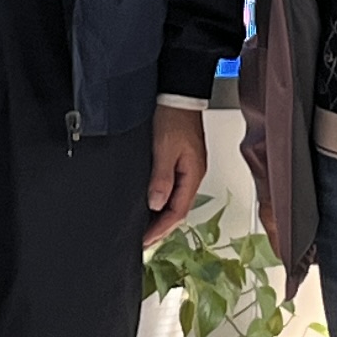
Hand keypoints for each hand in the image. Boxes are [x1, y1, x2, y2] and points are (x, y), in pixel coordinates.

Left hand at [144, 104, 209, 244]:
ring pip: (175, 200)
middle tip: (143, 242)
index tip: (145, 240)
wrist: (177, 94)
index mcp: (193, 173)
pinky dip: (161, 201)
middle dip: (161, 228)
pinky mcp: (179, 161)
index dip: (160, 229)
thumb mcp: (164, 148)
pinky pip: (172, 189)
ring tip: (145, 229)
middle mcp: (192, 174)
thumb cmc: (173, 116)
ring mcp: (187, 168)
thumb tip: (156, 204)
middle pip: (178, 209)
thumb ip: (161, 177)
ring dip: (161, 216)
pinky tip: (151, 205)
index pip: (177, 211)